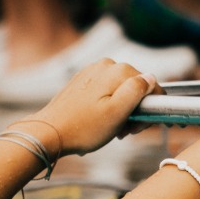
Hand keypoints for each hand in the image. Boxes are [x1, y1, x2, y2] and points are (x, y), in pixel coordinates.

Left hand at [20, 59, 161, 158]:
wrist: (49, 133)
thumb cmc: (83, 127)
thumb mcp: (117, 112)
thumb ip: (137, 91)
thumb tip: (150, 78)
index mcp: (118, 70)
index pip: (151, 86)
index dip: (150, 109)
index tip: (138, 127)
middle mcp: (106, 65)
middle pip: (136, 88)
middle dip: (135, 111)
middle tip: (124, 131)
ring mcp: (93, 73)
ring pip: (121, 92)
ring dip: (122, 112)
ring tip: (111, 129)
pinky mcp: (83, 82)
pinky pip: (106, 93)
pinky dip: (109, 108)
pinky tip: (100, 122)